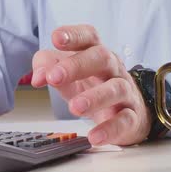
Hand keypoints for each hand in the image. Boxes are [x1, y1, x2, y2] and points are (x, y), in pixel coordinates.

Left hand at [31, 25, 150, 145]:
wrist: (126, 112)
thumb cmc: (91, 85)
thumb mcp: (65, 73)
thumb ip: (47, 67)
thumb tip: (38, 77)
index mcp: (95, 52)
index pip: (88, 36)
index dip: (73, 35)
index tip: (56, 38)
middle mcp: (113, 68)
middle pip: (102, 57)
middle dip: (77, 65)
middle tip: (55, 77)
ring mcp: (125, 91)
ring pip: (116, 88)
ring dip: (95, 97)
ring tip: (74, 107)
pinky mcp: (132, 117)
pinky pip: (125, 120)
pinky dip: (109, 129)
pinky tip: (94, 136)